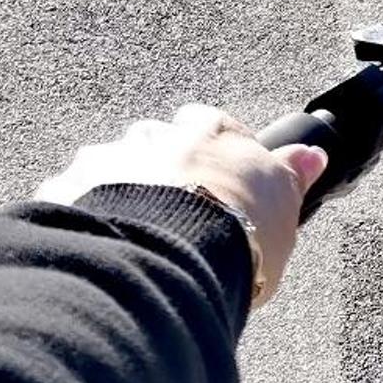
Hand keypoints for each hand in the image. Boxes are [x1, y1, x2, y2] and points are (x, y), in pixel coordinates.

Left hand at [36, 105, 328, 305]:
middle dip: (165, 167)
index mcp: (211, 131)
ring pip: (115, 165)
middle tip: (183, 211)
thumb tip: (313, 156)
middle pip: (159, 141)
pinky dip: (91, 213)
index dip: (217, 153)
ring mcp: (109, 158)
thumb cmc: (235, 229)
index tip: (223, 181)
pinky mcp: (70, 187)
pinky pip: (77, 194)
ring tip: (146, 235)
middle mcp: (156, 134)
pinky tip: (113, 243)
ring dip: (124, 189)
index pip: (213, 125)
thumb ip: (293, 175)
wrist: (172, 257)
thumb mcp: (284, 204)